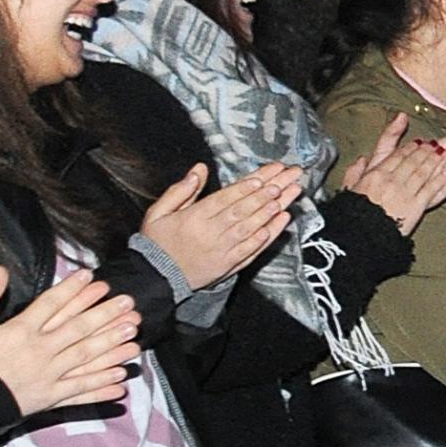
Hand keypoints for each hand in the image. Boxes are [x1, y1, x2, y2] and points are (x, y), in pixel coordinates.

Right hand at [0, 264, 135, 416]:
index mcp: (19, 332)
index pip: (52, 305)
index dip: (74, 290)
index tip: (93, 278)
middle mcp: (40, 353)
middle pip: (78, 330)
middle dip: (106, 315)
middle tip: (129, 303)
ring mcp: (48, 377)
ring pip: (87, 360)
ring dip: (113, 348)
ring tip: (135, 336)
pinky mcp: (50, 398)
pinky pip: (81, 392)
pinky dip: (102, 387)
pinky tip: (122, 381)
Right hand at [138, 160, 301, 287]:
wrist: (158, 277)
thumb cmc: (158, 242)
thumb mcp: (159, 212)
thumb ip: (180, 190)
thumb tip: (199, 169)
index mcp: (193, 218)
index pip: (224, 199)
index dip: (245, 188)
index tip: (263, 177)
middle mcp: (210, 233)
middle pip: (243, 209)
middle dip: (267, 192)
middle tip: (286, 178)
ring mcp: (223, 250)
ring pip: (251, 227)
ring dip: (271, 211)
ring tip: (287, 196)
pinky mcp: (230, 264)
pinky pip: (252, 249)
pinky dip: (267, 236)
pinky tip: (281, 222)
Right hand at [335, 120, 445, 235]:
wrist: (361, 234)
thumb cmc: (353, 213)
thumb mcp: (348, 189)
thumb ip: (354, 171)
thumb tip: (361, 159)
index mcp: (375, 174)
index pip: (397, 155)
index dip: (411, 147)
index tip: (419, 142)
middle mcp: (391, 180)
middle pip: (412, 160)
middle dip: (427, 150)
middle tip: (438, 142)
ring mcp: (405, 192)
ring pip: (423, 171)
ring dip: (436, 159)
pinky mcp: (416, 206)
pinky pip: (431, 188)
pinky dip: (441, 177)